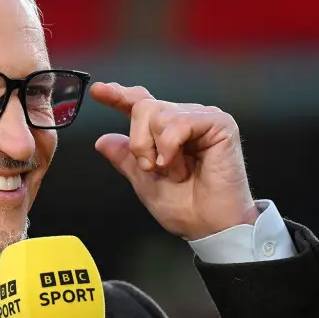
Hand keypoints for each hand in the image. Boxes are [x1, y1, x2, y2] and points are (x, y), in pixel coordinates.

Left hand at [90, 82, 260, 239]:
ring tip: (174, 171)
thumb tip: (103, 140)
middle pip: (143, 107)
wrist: (209, 226)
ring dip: (156, 149)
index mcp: (166, 132)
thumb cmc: (186, 208)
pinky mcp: (220, 124)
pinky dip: (170, 147)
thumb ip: (125, 159)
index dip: (118, 95)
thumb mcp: (143, 182)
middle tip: (151, 168)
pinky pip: (178, 122)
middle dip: (138, 143)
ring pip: (158, 114)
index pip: (140, 104)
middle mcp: (184, 120)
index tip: (98, 91)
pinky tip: (180, 166)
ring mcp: (202, 119)